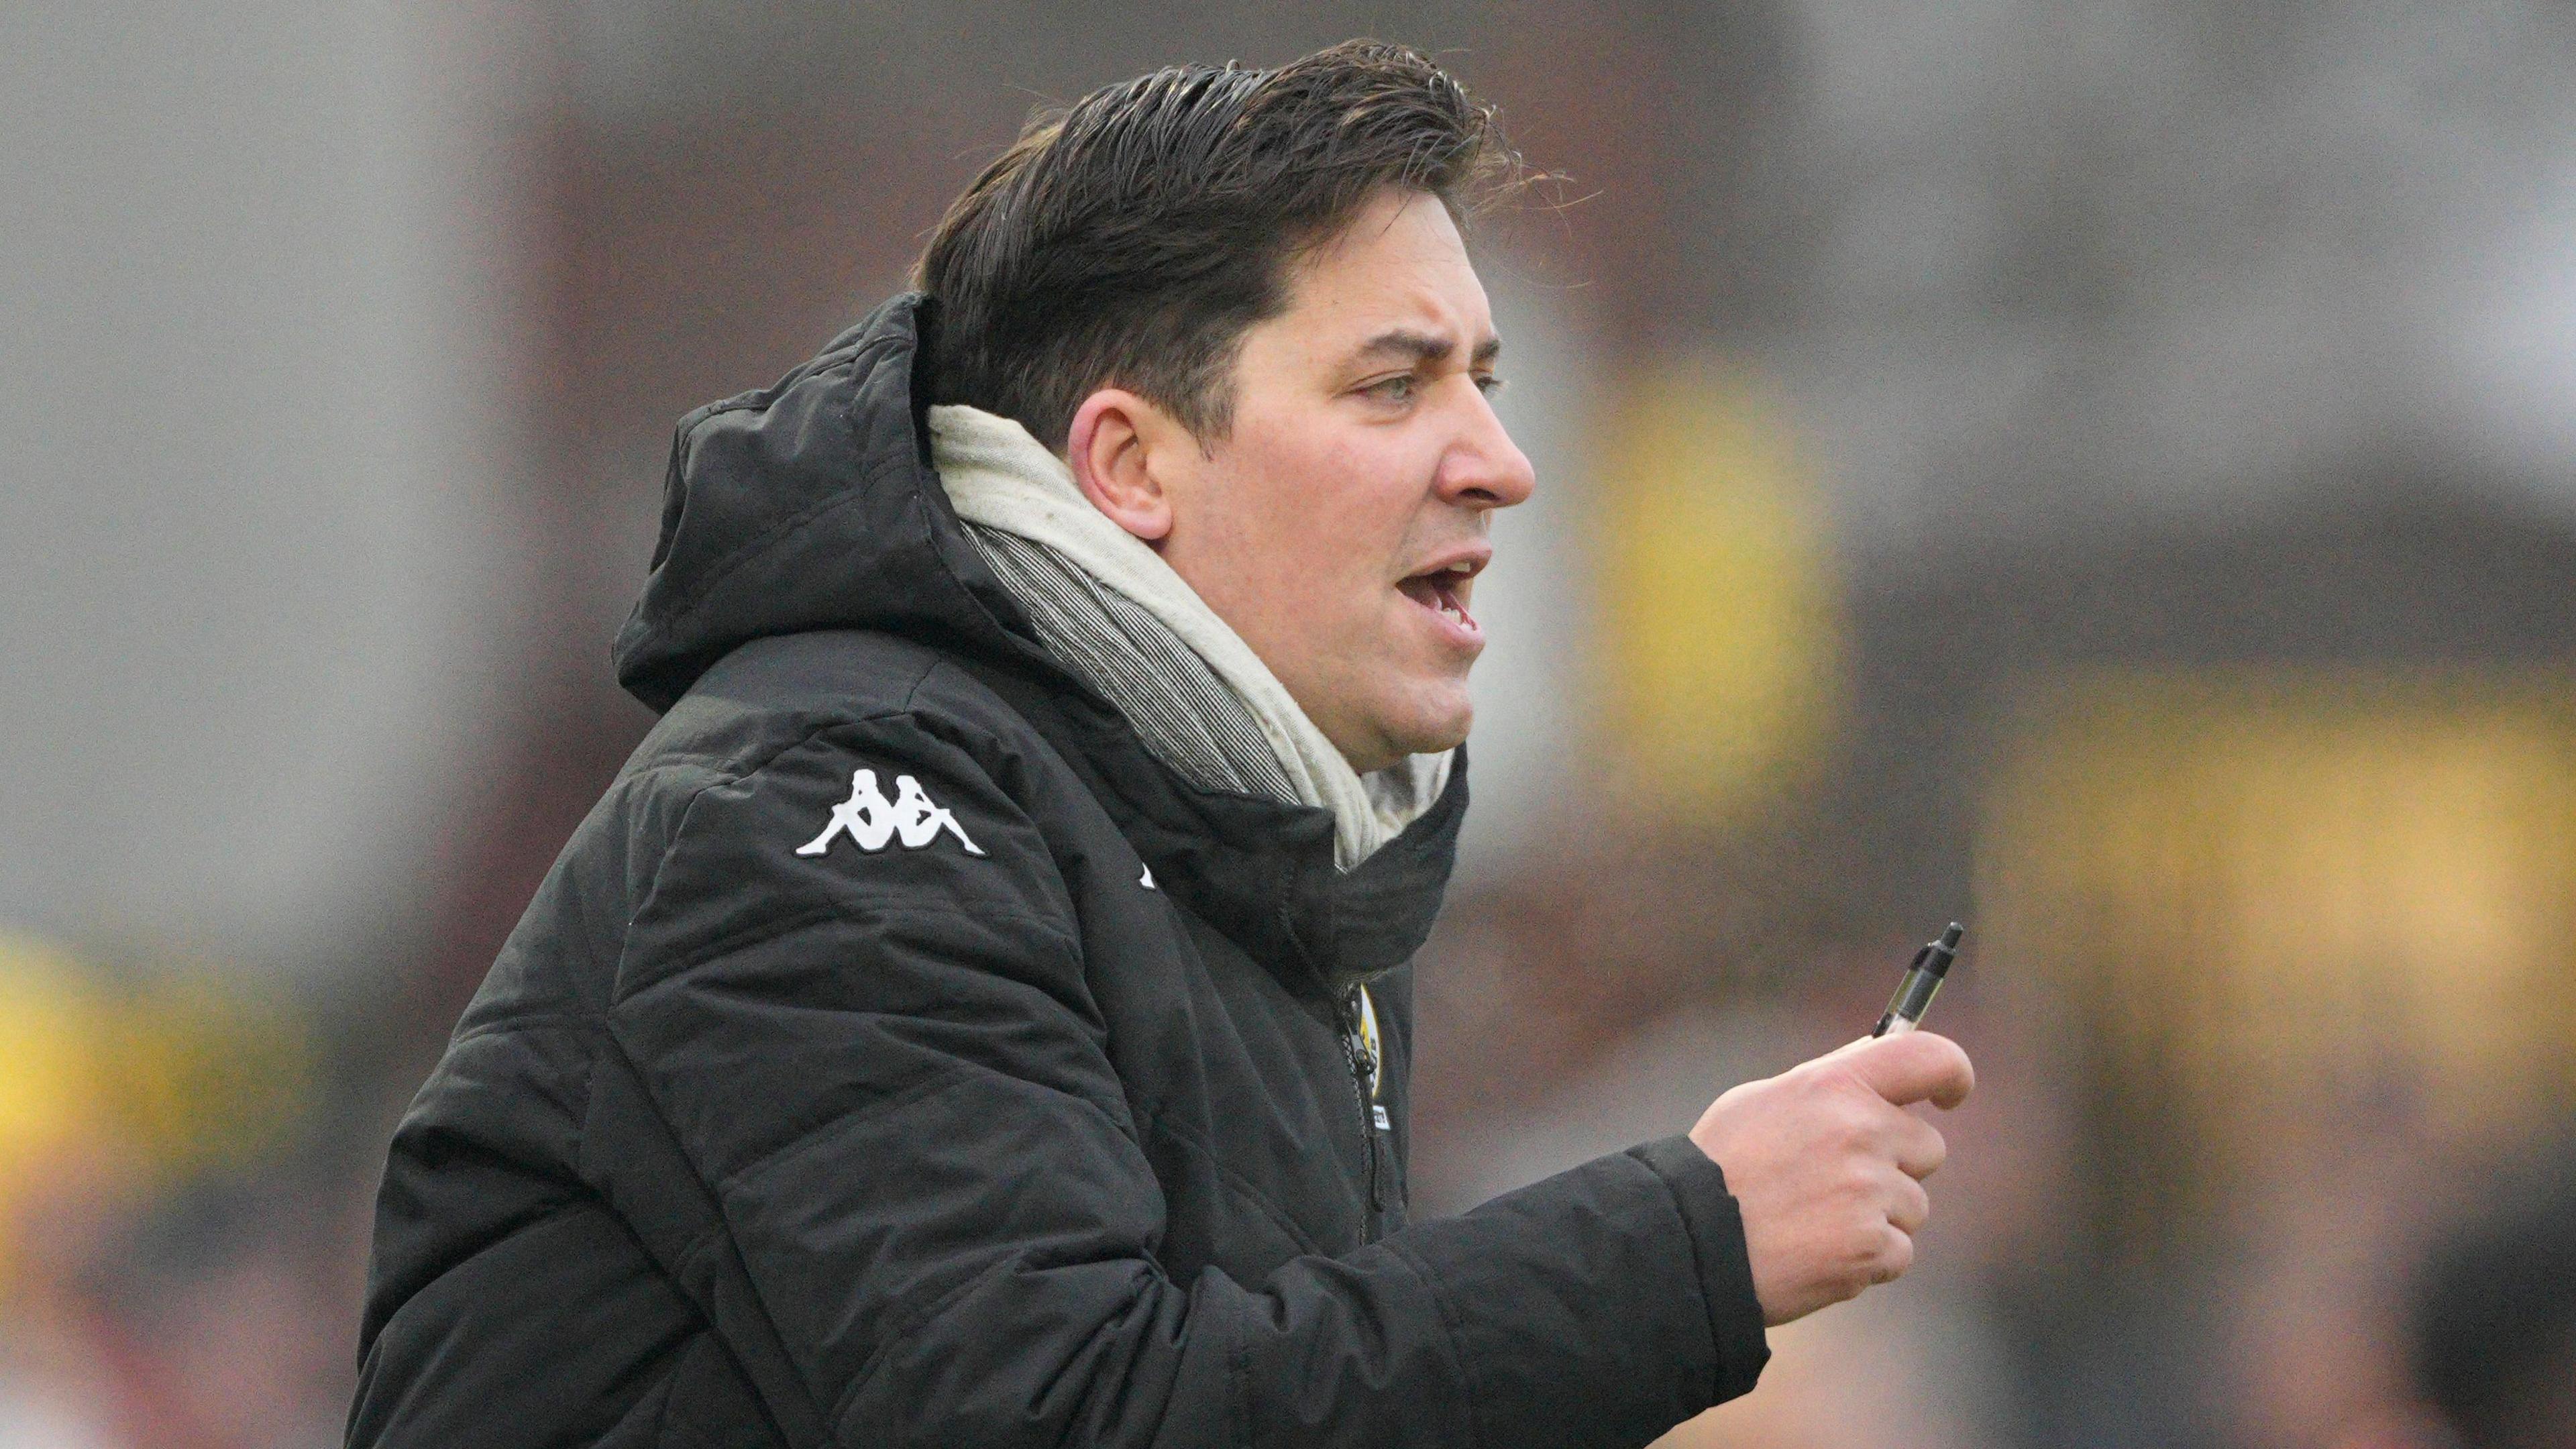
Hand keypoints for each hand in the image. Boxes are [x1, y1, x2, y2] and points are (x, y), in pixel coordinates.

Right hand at [1687, 1032, 1973, 1325]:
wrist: (1689, 1242)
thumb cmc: (1721, 1168)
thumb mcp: (1763, 1101)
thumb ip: (1828, 1081)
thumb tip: (1876, 1054)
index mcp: (1835, 1086)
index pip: (1930, 1057)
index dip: (1952, 1074)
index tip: (1951, 1094)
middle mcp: (1861, 1131)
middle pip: (1928, 1147)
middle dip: (1896, 1166)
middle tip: (1838, 1182)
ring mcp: (1869, 1191)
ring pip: (1914, 1206)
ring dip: (1878, 1217)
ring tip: (1815, 1221)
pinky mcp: (1870, 1246)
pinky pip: (1899, 1253)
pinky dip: (1867, 1260)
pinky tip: (1818, 1252)